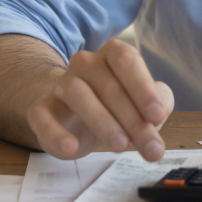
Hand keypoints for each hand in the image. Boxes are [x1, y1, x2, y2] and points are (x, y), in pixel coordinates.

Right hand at [26, 38, 174, 160]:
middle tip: (150, 147)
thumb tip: (158, 115)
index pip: (127, 60)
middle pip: (109, 86)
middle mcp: (85, 64)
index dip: (143, 87)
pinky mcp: (41, 109)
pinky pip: (42, 117)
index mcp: (112, 54)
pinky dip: (55, 133)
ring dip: (103, 122)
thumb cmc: (117, 106)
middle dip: (133, 119)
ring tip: (121, 145)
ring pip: (77, 94)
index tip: (156, 115)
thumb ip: (160, 103)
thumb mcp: (144, 103)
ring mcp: (60, 85)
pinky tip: (71, 147)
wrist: (73, 118)